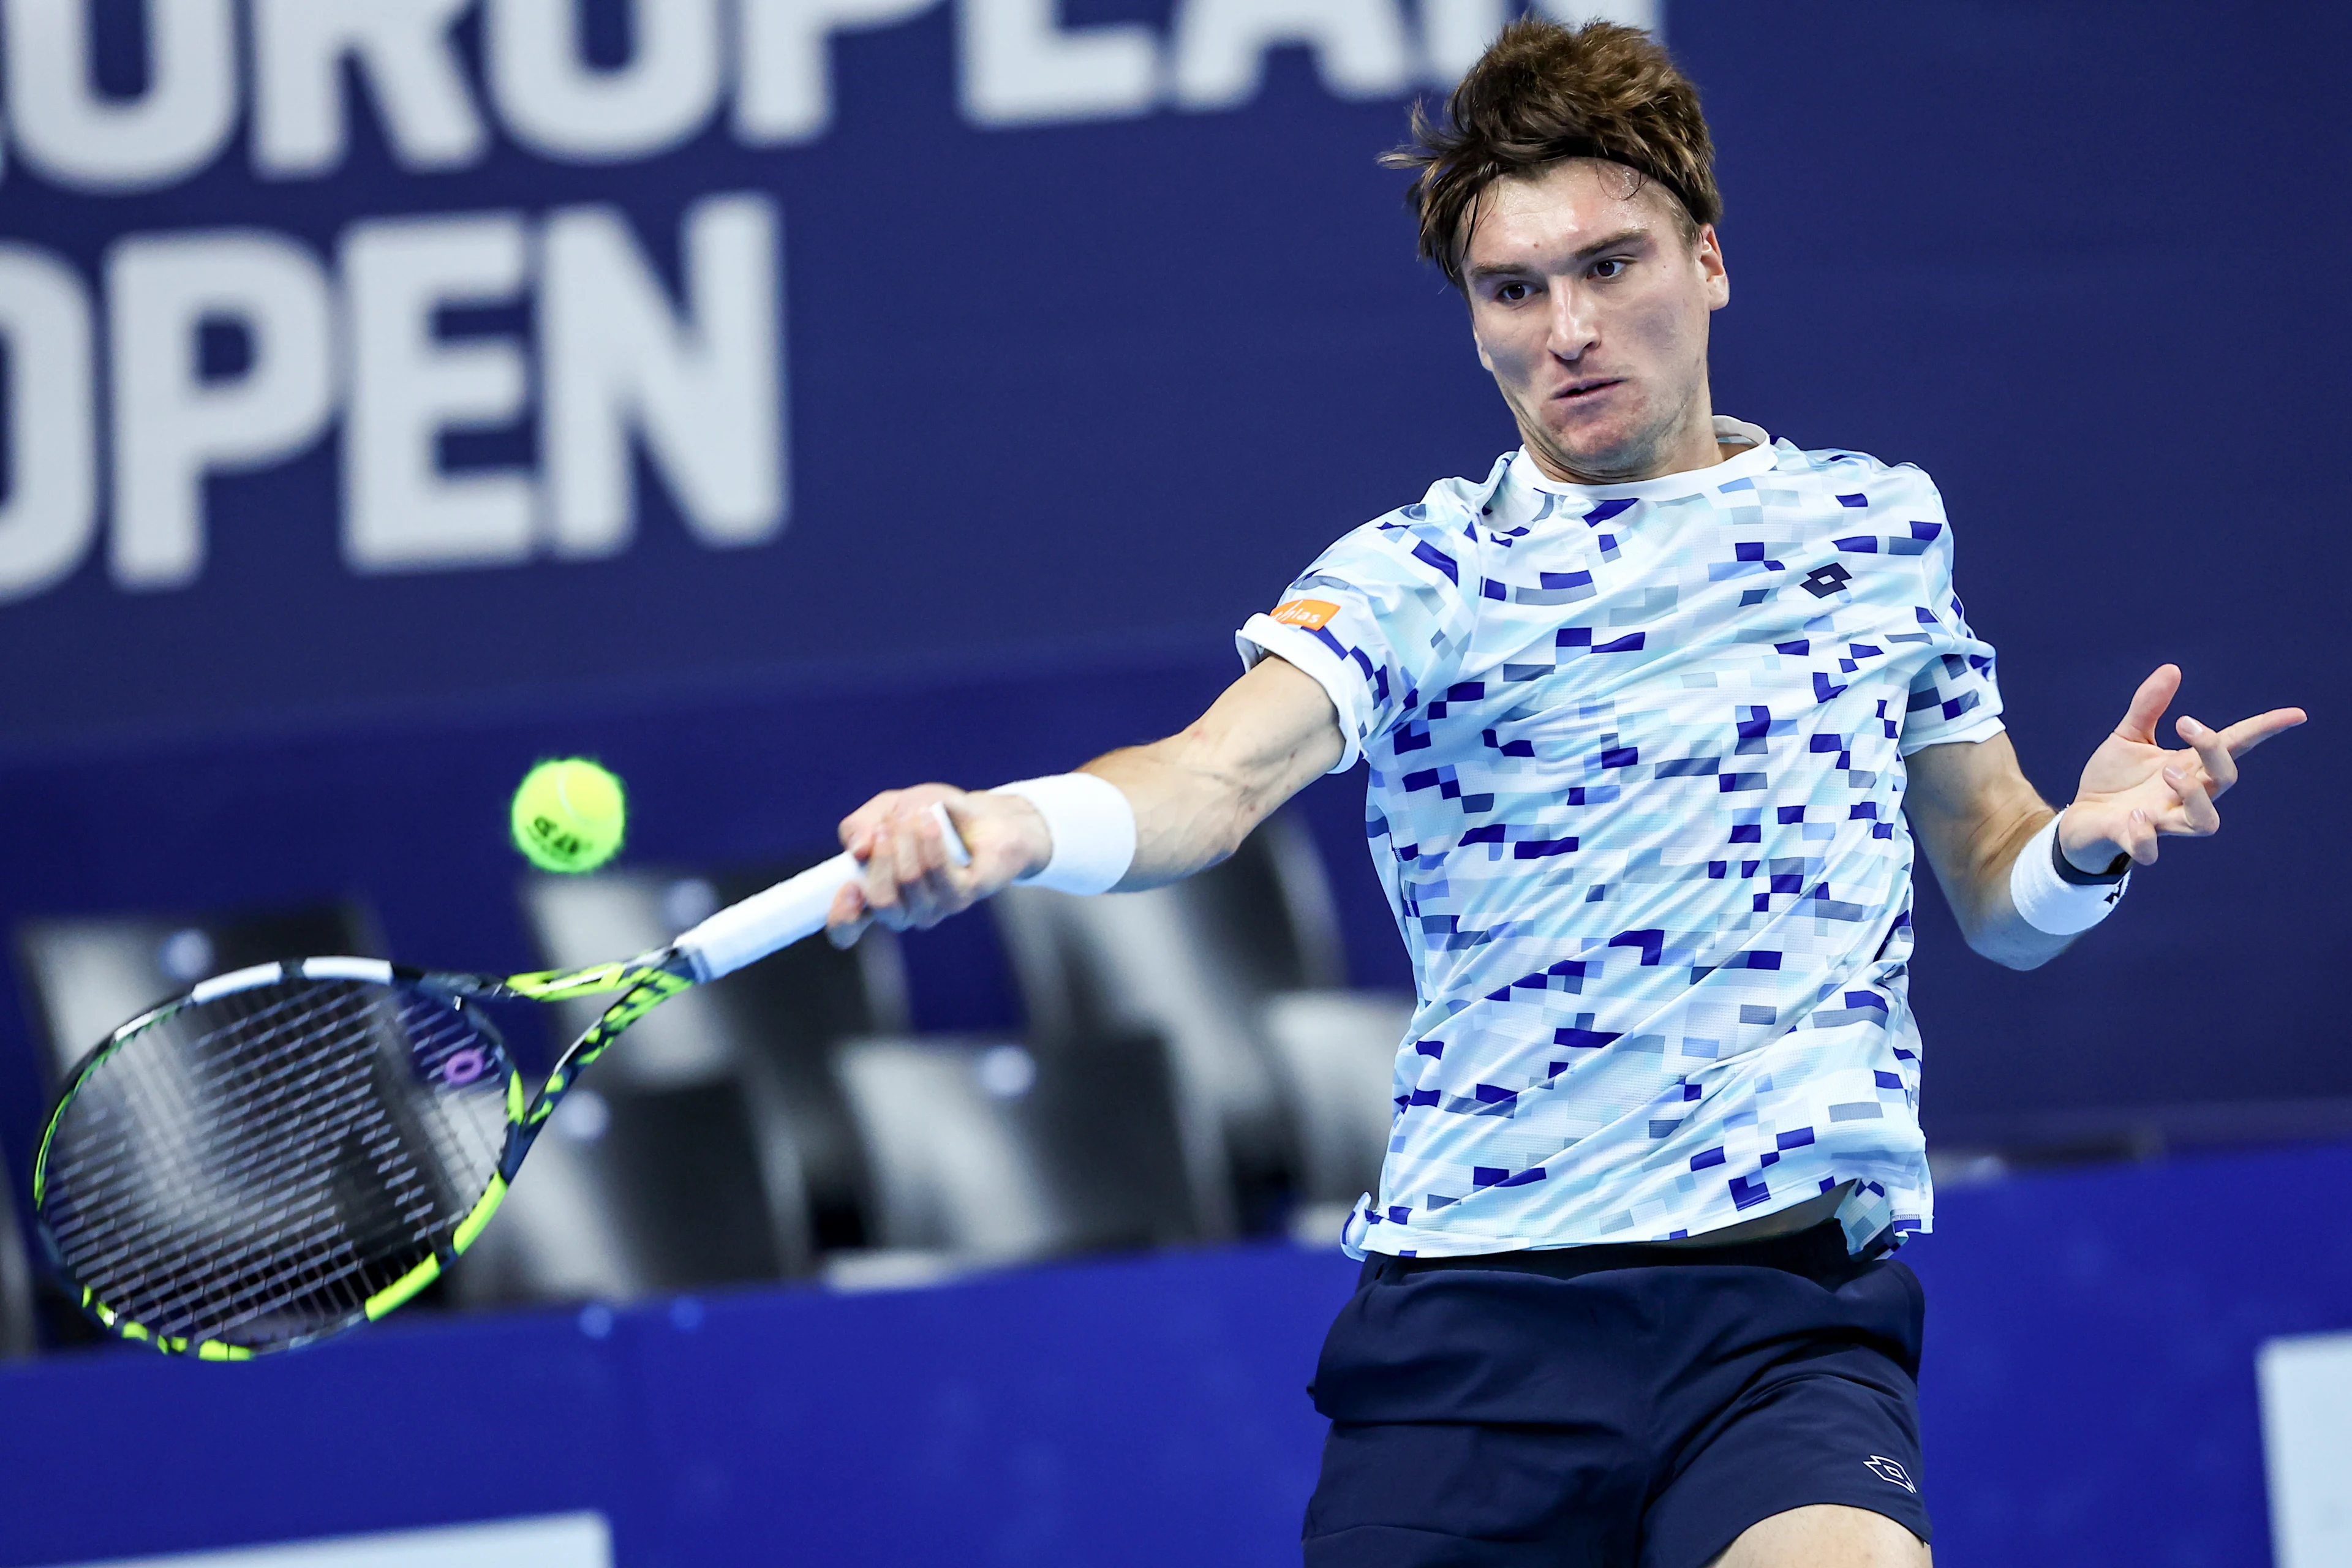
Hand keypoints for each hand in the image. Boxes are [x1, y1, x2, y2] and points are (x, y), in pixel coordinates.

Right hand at [825, 785, 1052, 944]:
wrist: (984, 815)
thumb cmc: (931, 816)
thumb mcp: (886, 808)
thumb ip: (859, 825)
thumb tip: (857, 849)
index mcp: (876, 896)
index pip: (846, 929)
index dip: (842, 917)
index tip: (850, 887)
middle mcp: (904, 910)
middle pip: (881, 902)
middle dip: (883, 855)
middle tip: (890, 824)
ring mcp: (935, 907)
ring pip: (910, 882)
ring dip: (909, 840)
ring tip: (917, 813)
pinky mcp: (963, 896)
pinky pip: (940, 874)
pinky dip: (931, 842)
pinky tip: (931, 821)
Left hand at [2061, 664, 2305, 870]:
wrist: (2080, 817)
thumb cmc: (2114, 778)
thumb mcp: (2128, 737)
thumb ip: (2149, 707)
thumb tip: (2173, 669)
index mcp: (2189, 766)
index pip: (2234, 746)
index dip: (2265, 730)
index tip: (2296, 714)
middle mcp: (2185, 795)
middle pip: (2225, 779)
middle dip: (2215, 751)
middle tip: (2185, 726)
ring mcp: (2163, 821)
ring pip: (2205, 822)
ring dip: (2193, 795)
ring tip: (2168, 773)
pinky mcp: (2135, 841)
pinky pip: (2150, 849)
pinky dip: (2145, 835)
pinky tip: (2136, 816)